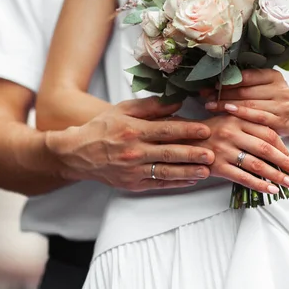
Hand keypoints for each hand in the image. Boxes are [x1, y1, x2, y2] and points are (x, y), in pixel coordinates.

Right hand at [46, 97, 214, 191]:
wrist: (77, 153)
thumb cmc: (102, 128)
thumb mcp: (122, 110)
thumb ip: (150, 106)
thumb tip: (177, 103)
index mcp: (133, 130)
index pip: (165, 130)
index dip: (186, 130)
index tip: (204, 130)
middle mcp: (134, 151)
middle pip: (169, 153)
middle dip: (192, 154)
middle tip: (212, 154)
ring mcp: (133, 170)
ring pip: (165, 172)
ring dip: (188, 172)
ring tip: (206, 171)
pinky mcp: (132, 184)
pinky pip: (158, 185)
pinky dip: (175, 183)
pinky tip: (190, 179)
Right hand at [189, 114, 288, 193]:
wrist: (178, 140)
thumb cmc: (205, 131)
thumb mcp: (225, 119)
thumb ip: (246, 124)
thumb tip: (272, 139)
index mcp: (236, 118)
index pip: (267, 132)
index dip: (282, 146)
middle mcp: (231, 133)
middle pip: (266, 149)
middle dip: (285, 163)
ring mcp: (223, 150)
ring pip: (257, 165)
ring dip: (276, 176)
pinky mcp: (217, 166)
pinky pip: (243, 177)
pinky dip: (259, 185)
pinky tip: (271, 190)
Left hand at [205, 69, 288, 136]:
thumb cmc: (275, 101)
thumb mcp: (267, 87)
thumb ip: (248, 83)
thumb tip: (216, 80)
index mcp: (274, 76)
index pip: (246, 76)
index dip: (227, 80)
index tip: (212, 83)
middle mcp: (279, 89)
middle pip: (244, 90)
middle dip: (222, 93)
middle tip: (204, 95)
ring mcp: (281, 105)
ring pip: (248, 103)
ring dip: (226, 104)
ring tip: (209, 105)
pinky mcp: (280, 121)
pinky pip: (257, 117)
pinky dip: (241, 114)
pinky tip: (227, 112)